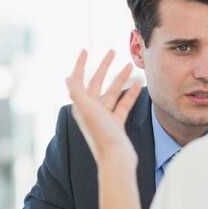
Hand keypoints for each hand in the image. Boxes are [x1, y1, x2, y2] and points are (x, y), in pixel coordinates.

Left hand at [64, 50, 142, 167]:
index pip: (78, 80)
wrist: (116, 158)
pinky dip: (130, 93)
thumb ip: (77, 92)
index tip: (85, 50)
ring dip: (120, 78)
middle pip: (97, 83)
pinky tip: (139, 84)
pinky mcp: (117, 123)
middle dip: (104, 67)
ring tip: (130, 66)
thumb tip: (68, 77)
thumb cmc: (102, 135)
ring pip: (112, 92)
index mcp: (81, 105)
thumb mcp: (87, 110)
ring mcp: (104, 117)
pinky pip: (123, 104)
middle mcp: (91, 110)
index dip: (80, 64)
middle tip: (112, 52)